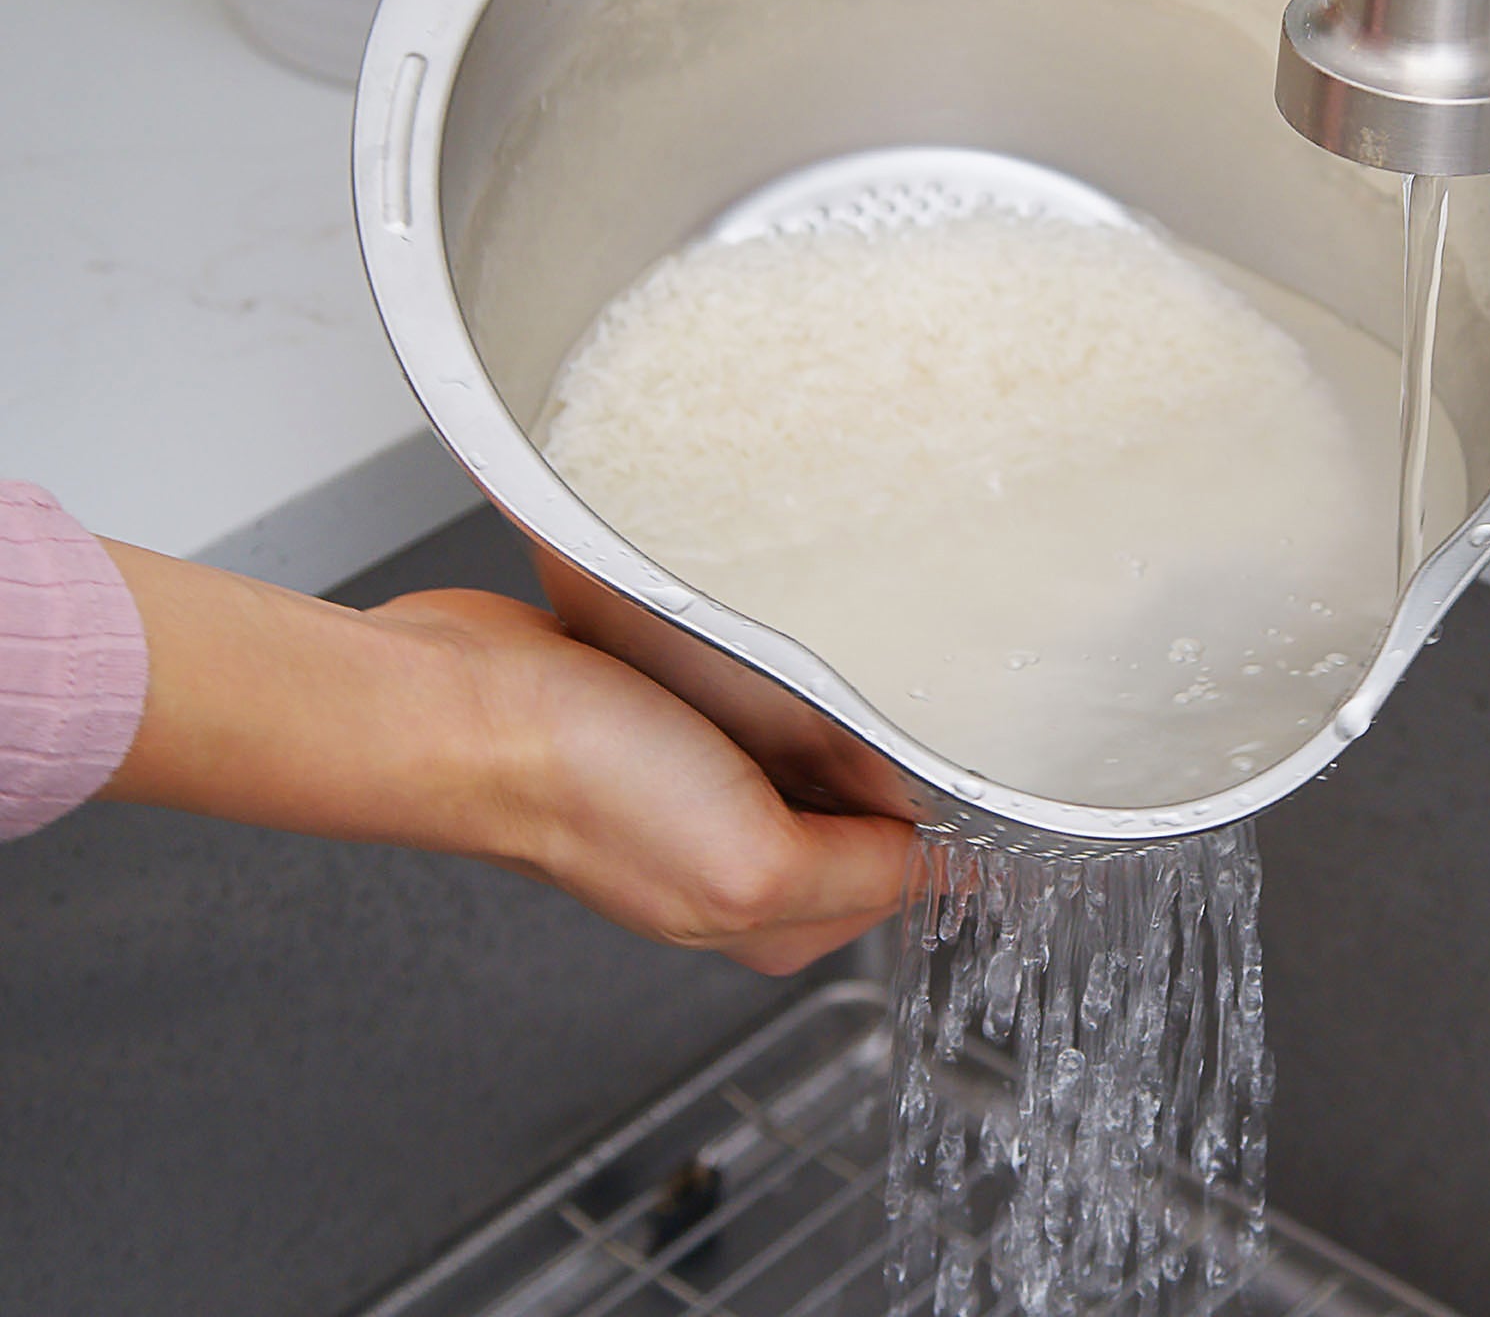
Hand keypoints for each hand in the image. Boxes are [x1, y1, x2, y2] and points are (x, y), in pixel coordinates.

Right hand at [103, 545, 909, 972]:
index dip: (947, 813)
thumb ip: (860, 874)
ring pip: (823, 745)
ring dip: (844, 703)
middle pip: (872, 806)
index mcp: (770, 917)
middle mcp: (737, 857)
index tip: (961, 750)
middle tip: (896, 692)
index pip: (910, 869)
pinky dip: (786, 669)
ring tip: (834, 661)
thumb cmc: (577, 788)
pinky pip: (766, 696)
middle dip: (897, 753)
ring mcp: (701, 787)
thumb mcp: (752, 864)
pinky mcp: (671, 719)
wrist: (459, 705)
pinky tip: (779, 641)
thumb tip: (951, 866)